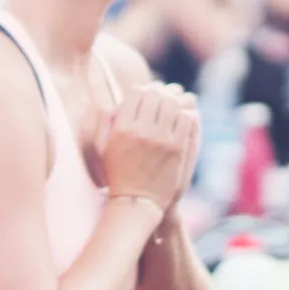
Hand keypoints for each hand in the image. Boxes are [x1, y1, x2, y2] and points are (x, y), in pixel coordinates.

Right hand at [100, 82, 196, 210]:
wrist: (137, 200)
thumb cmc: (117, 173)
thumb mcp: (102, 147)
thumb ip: (106, 121)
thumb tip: (117, 102)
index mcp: (122, 129)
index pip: (136, 94)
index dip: (141, 89)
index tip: (144, 92)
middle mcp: (142, 131)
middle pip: (155, 96)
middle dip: (158, 91)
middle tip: (161, 93)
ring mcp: (162, 140)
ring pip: (173, 105)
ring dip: (173, 100)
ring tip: (172, 101)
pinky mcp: (178, 148)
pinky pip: (186, 120)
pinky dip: (185, 113)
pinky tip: (181, 115)